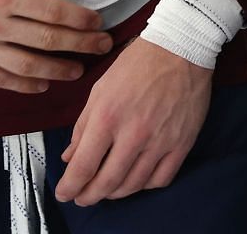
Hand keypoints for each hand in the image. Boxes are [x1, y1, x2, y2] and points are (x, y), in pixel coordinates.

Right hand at [0, 0, 110, 93]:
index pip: (53, 12)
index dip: (80, 20)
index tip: (98, 23)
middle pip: (47, 41)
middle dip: (81, 45)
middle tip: (103, 47)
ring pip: (28, 66)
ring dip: (58, 70)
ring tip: (77, 70)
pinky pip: (0, 80)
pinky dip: (24, 85)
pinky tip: (42, 84)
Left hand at [54, 39, 212, 205]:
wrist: (180, 48)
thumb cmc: (137, 64)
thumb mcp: (100, 88)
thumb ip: (83, 125)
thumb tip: (70, 156)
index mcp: (108, 117)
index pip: (83, 166)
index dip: (70, 186)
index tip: (64, 193)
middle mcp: (134, 134)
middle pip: (107, 182)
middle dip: (89, 196)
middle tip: (82, 198)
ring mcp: (160, 141)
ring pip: (133, 185)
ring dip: (115, 193)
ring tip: (106, 191)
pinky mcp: (181, 144)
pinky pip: (160, 179)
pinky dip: (144, 186)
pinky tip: (135, 180)